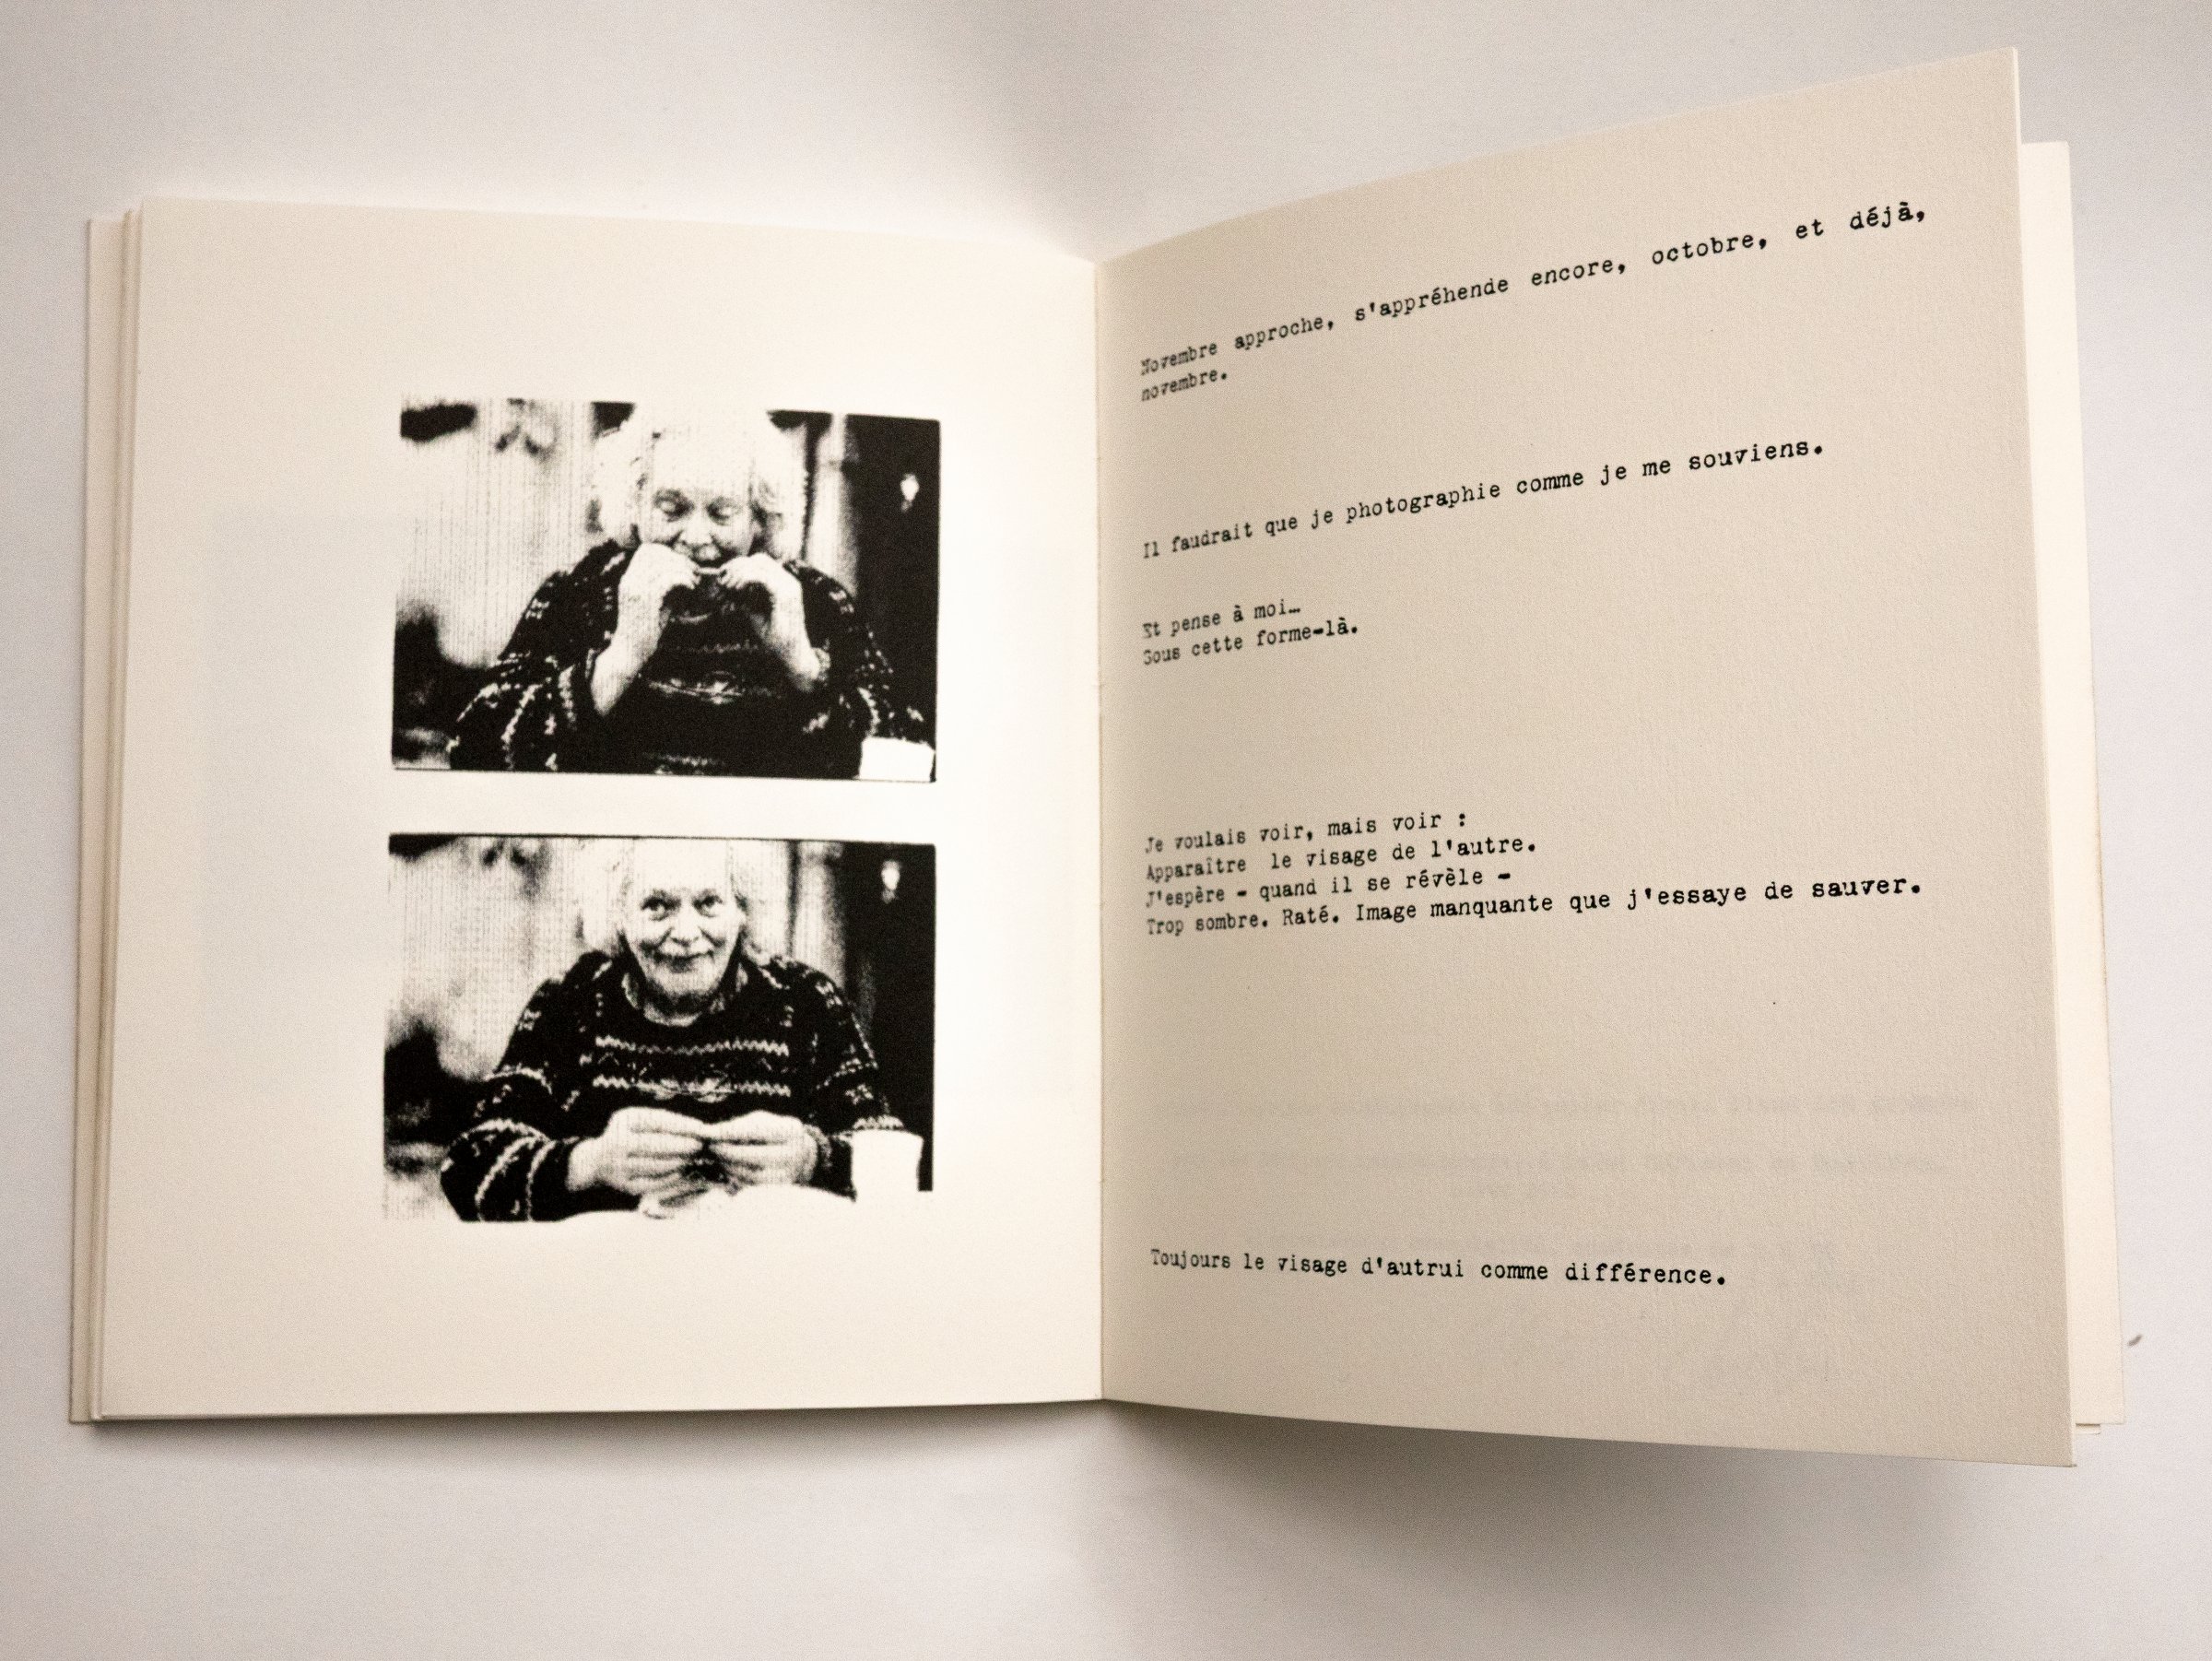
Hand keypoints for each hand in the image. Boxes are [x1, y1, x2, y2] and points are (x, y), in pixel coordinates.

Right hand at [568, 1106, 709, 1197]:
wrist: (596, 1160)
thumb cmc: (628, 1134)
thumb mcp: (639, 1120)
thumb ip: (664, 1121)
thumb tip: (698, 1128)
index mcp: (624, 1122)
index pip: (656, 1121)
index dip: (681, 1125)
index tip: (701, 1128)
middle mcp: (618, 1144)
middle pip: (655, 1145)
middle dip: (682, 1145)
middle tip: (699, 1145)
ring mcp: (619, 1167)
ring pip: (655, 1165)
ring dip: (678, 1161)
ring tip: (691, 1157)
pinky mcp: (624, 1185)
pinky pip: (652, 1183)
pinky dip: (669, 1178)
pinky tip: (680, 1171)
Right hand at [592, 543, 699, 711]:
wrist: (629, 652)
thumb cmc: (646, 629)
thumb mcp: (656, 602)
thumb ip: (665, 585)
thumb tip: (687, 570)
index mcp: (629, 578)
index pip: (647, 549)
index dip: (668, 553)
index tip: (683, 565)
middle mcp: (629, 580)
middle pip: (657, 553)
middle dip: (679, 560)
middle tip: (693, 572)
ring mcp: (635, 589)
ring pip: (664, 565)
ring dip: (684, 570)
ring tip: (694, 582)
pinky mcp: (644, 600)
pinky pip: (667, 580)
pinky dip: (683, 580)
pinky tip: (690, 589)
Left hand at [699, 1110, 819, 1187]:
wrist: (800, 1157)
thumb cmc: (773, 1134)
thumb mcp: (761, 1122)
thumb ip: (736, 1126)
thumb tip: (707, 1133)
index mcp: (791, 1132)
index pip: (753, 1131)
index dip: (727, 1132)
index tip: (706, 1132)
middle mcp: (793, 1156)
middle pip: (746, 1155)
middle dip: (723, 1149)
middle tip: (709, 1145)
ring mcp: (785, 1177)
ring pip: (742, 1171)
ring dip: (725, 1163)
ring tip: (720, 1153)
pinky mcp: (774, 1192)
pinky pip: (744, 1184)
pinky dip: (733, 1174)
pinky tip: (731, 1166)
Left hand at [714, 555, 822, 690]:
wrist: (791, 655)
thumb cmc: (774, 637)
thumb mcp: (754, 611)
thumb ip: (744, 596)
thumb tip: (726, 583)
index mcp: (784, 584)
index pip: (761, 562)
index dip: (740, 565)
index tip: (723, 576)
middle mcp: (789, 581)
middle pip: (759, 559)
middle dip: (737, 566)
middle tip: (723, 581)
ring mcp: (789, 587)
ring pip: (759, 564)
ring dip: (739, 572)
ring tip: (728, 586)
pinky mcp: (785, 595)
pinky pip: (762, 577)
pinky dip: (745, 579)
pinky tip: (736, 589)